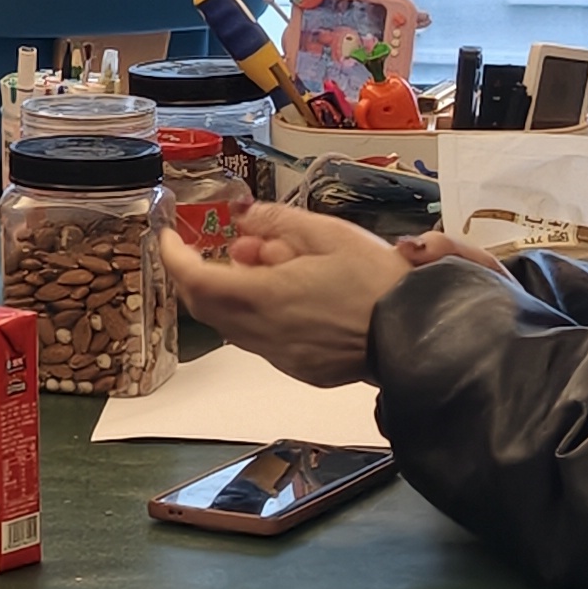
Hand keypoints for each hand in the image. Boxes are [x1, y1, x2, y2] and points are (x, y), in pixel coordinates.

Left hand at [159, 200, 453, 387]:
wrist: (419, 334)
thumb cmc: (377, 280)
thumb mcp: (329, 235)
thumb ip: (278, 224)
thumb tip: (243, 219)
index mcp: (265, 297)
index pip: (196, 280)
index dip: (173, 257)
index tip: (167, 237)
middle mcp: (264, 333)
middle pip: (207, 307)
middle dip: (199, 275)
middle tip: (214, 247)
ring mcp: (281, 356)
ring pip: (233, 326)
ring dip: (232, 294)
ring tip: (266, 262)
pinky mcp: (300, 368)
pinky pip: (261, 340)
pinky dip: (257, 315)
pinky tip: (289, 295)